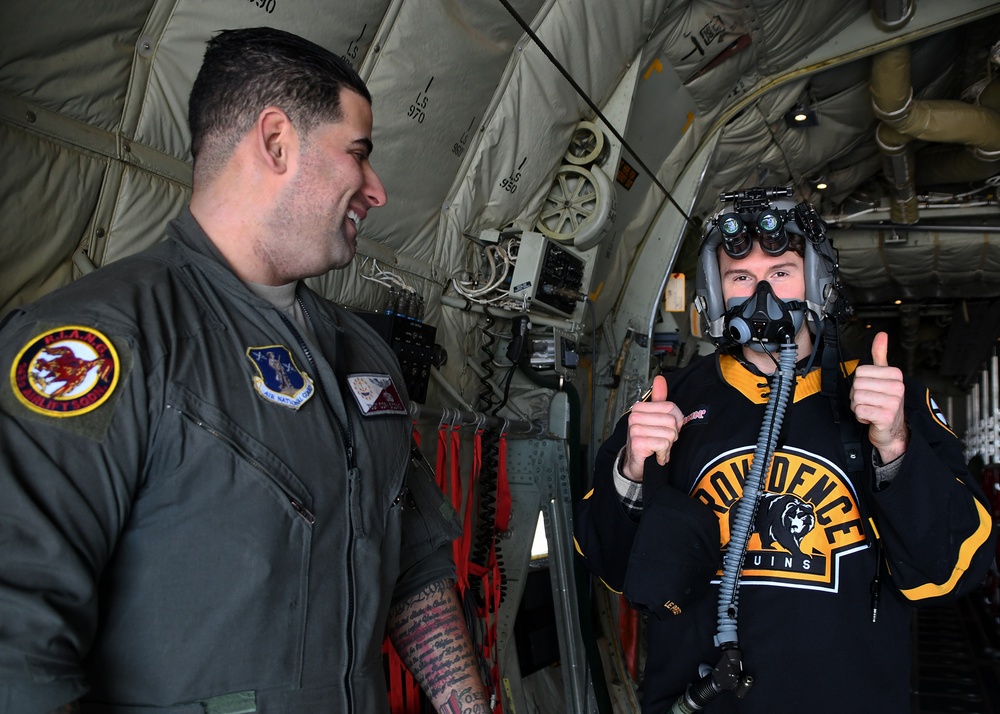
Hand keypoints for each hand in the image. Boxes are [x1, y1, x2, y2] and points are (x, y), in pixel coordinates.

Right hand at [622, 375, 684, 481]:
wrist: (636, 464)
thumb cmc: (647, 441)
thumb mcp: (655, 418)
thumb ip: (659, 399)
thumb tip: (659, 378)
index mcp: (640, 408)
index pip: (671, 407)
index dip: (675, 421)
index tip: (666, 429)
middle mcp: (634, 416)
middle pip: (672, 421)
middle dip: (672, 436)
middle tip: (661, 442)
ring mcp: (634, 429)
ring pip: (669, 434)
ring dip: (667, 446)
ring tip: (658, 449)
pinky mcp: (637, 442)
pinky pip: (663, 444)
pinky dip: (662, 454)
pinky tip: (655, 455)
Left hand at [850, 331, 907, 462]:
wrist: (892, 430)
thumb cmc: (885, 402)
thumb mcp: (883, 376)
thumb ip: (880, 355)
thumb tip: (881, 334)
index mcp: (895, 374)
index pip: (860, 371)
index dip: (860, 383)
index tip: (872, 390)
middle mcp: (897, 387)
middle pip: (857, 384)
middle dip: (857, 395)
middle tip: (870, 402)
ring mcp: (894, 402)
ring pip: (857, 398)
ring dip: (858, 406)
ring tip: (871, 409)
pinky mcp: (886, 417)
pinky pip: (859, 411)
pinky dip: (860, 417)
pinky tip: (871, 418)